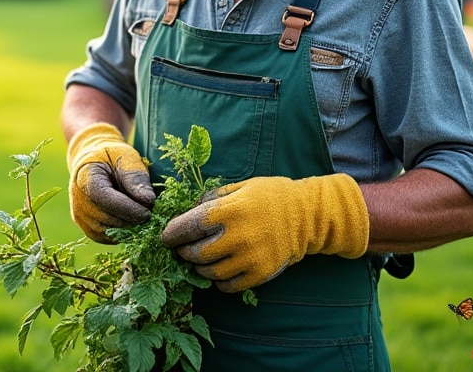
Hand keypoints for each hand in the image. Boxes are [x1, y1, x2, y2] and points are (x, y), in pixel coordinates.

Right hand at [66, 123, 155, 242]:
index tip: (148, 212)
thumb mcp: (126, 157)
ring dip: (128, 229)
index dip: (126, 207)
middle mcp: (77, 199)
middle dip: (131, 219)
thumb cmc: (112, 157)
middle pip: (105, 217)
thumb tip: (148, 200)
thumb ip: (135, 177)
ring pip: (106, 231)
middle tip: (152, 216)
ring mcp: (79, 215)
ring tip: (143, 218)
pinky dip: (122, 234)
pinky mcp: (87, 227)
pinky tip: (133, 222)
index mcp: (84, 176)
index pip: (103, 197)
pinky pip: (106, 237)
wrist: (95, 163)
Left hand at [159, 174, 368, 291]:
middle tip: (182, 249)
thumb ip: (211, 199)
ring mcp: (250, 258)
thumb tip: (186, 211)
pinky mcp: (260, 274)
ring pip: (210, 272)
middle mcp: (237, 237)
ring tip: (200, 260)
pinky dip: (218, 281)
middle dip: (184, 252)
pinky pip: (229, 286)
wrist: (306, 215)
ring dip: (199, 268)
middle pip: (195, 254)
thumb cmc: (269, 196)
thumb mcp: (239, 187)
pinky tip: (219, 271)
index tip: (165, 237)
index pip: (187, 227)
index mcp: (228, 211)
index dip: (171, 234)